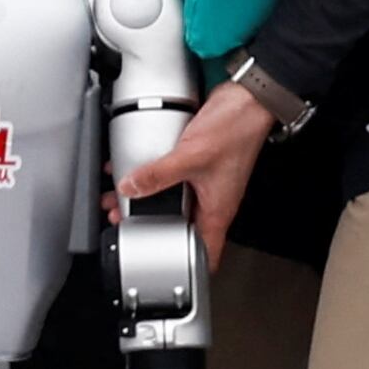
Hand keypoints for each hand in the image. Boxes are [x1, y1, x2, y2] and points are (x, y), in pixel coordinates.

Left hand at [116, 81, 276, 265]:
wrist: (246, 100)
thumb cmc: (236, 131)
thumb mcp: (191, 157)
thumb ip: (158, 174)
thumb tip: (131, 188)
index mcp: (216, 210)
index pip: (205, 252)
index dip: (187, 265)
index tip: (165, 269)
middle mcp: (211, 200)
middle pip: (179, 223)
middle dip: (151, 225)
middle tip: (126, 224)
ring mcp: (204, 181)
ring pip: (172, 199)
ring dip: (147, 199)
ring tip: (122, 199)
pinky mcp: (197, 163)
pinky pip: (171, 176)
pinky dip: (153, 176)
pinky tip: (135, 170)